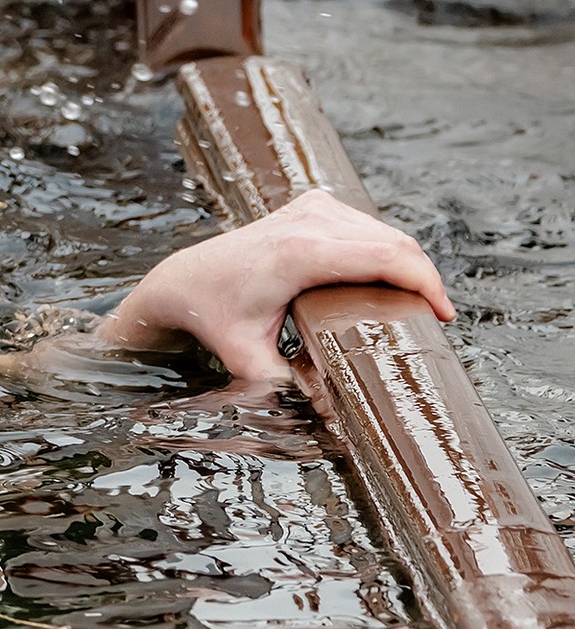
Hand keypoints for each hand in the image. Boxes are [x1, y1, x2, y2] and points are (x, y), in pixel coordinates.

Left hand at [98, 189, 455, 383]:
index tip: (444, 316)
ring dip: (407, 264)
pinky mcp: (311, 204)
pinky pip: (365, 225)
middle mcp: (309, 220)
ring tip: (416, 304)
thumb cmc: (215, 320)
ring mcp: (311, 206)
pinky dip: (384, 250)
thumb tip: (334, 424)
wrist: (183, 279)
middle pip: (394, 243)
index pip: (386, 257)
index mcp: (300, 253)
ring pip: (384, 232)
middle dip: (424, 279)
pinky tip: (389, 281)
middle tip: (435, 320)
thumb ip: (288, 390)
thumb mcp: (248, 361)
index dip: (427, 283)